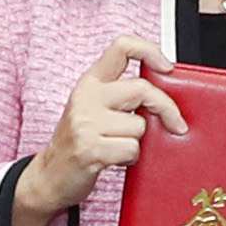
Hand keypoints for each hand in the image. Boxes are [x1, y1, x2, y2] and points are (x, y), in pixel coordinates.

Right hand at [13, 39, 184, 225]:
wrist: (49, 176)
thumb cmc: (78, 143)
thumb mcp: (93, 109)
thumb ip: (122, 97)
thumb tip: (166, 97)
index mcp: (90, 83)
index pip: (121, 48)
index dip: (150, 51)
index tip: (167, 68)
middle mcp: (87, 97)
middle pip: (143, 88)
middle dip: (167, 108)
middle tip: (176, 124)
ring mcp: (86, 122)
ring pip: (140, 125)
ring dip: (138, 141)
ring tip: (119, 147)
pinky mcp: (90, 148)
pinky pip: (132, 149)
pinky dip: (131, 158)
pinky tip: (115, 160)